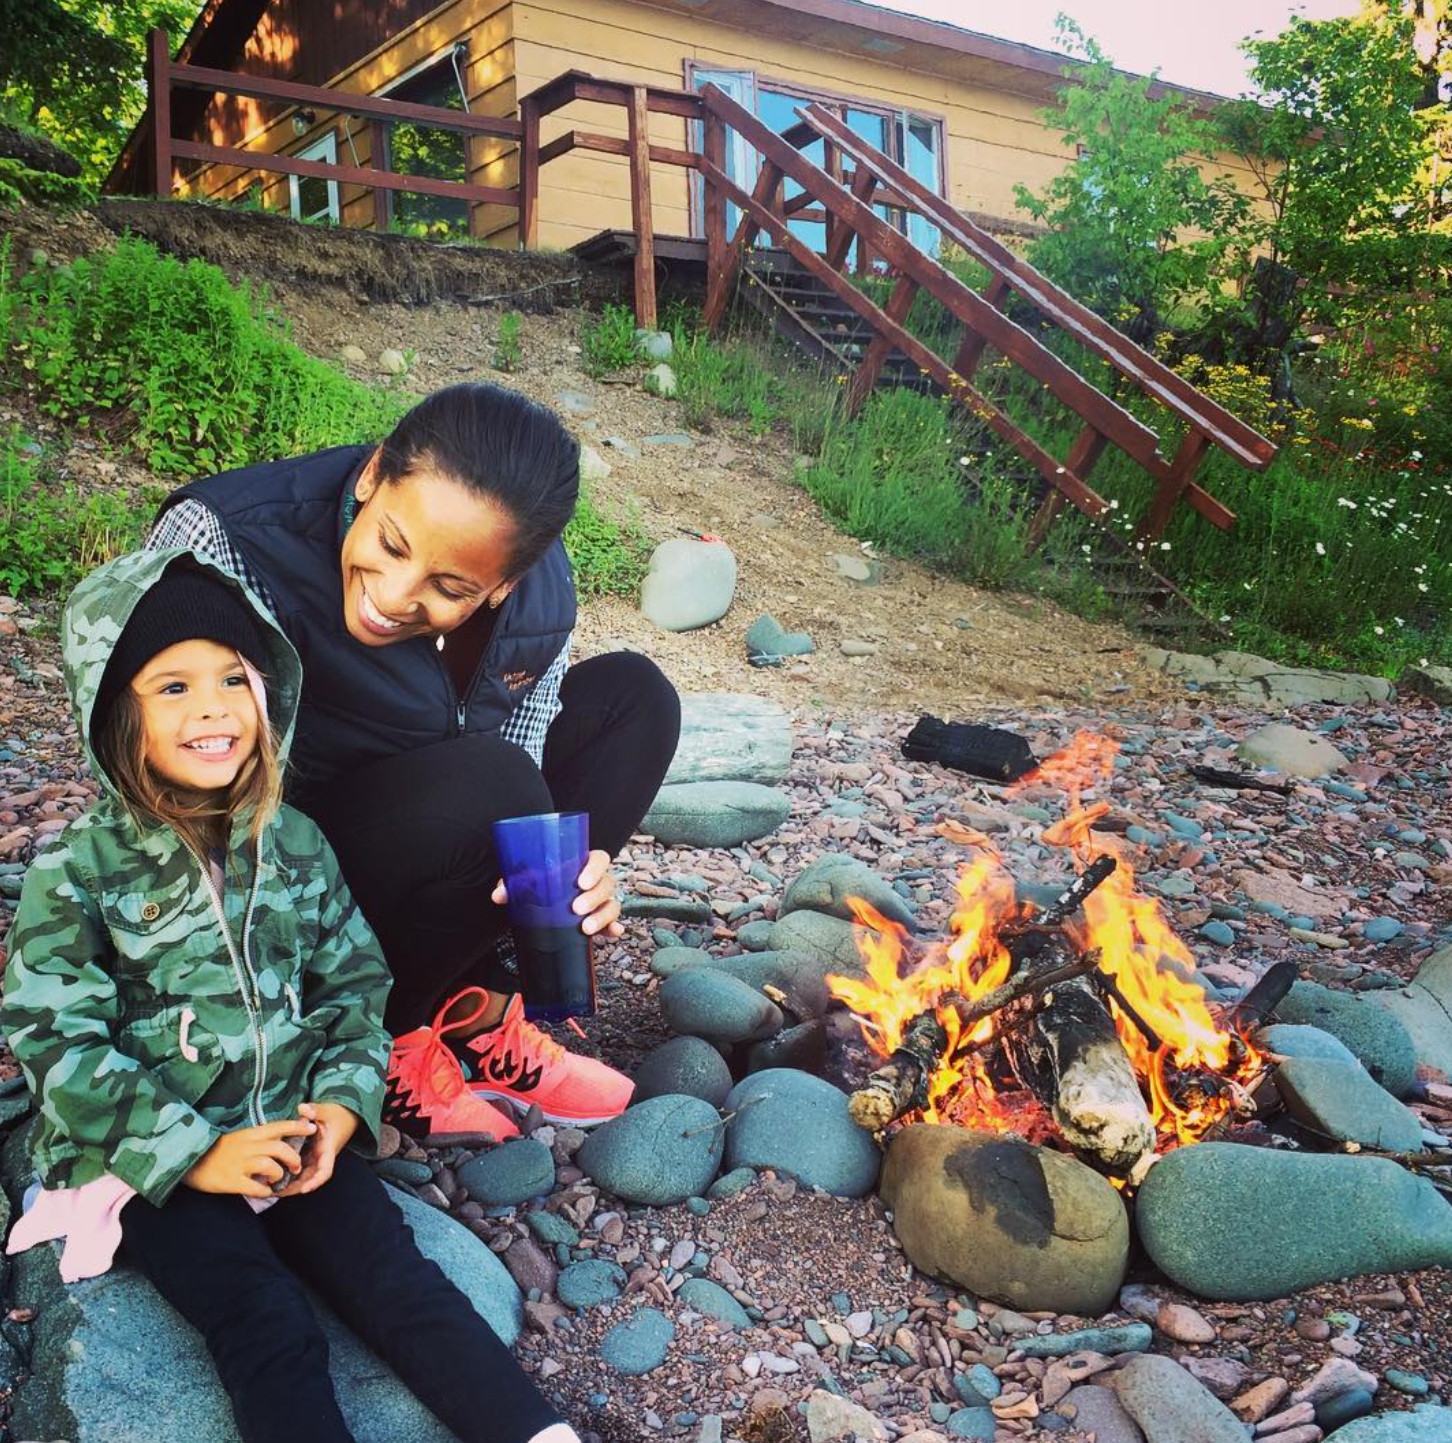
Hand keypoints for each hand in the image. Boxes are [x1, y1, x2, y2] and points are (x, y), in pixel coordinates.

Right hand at [184, 1120, 317, 1198]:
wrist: (190, 1162)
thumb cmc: (219, 1151)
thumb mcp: (240, 1138)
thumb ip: (259, 1138)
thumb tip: (282, 1139)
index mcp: (250, 1134)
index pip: (279, 1126)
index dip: (298, 1126)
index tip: (313, 1128)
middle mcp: (247, 1146)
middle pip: (280, 1148)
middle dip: (293, 1158)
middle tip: (296, 1166)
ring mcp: (239, 1164)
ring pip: (270, 1166)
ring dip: (279, 1174)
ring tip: (277, 1179)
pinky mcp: (231, 1181)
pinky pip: (255, 1187)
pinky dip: (265, 1191)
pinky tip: (265, 1191)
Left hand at [273, 1102, 357, 1197]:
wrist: (342, 1116)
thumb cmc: (335, 1115)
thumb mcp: (326, 1111)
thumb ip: (315, 1110)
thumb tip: (303, 1108)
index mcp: (327, 1150)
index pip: (325, 1170)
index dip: (315, 1181)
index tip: (304, 1189)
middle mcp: (321, 1159)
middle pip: (310, 1179)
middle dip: (295, 1188)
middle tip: (276, 1192)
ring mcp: (314, 1159)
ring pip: (302, 1177)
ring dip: (289, 1185)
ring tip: (270, 1190)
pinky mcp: (307, 1158)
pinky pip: (297, 1171)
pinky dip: (287, 1176)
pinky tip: (272, 1178)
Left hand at [491, 848, 622, 939]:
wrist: (542, 906)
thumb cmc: (540, 887)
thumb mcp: (528, 883)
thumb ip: (514, 884)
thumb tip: (499, 895)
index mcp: (583, 864)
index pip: (600, 859)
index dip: (595, 868)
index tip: (581, 882)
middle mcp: (597, 881)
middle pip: (607, 883)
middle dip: (594, 897)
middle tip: (575, 908)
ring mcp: (602, 901)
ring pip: (612, 904)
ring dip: (602, 915)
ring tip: (585, 928)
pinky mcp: (602, 920)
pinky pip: (613, 922)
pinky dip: (614, 928)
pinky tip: (612, 933)